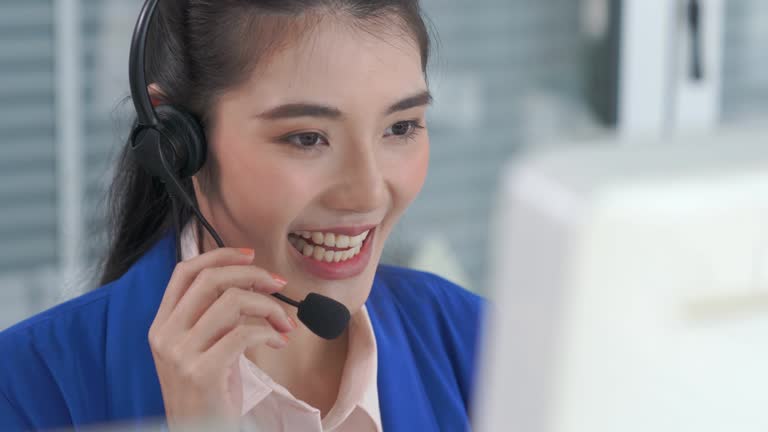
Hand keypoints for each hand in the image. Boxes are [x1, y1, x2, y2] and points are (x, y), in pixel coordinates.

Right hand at [148, 247, 293, 428]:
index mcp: (162, 325)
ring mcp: (181, 354)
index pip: (185, 272)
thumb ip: (214, 315)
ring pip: (232, 302)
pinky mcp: (203, 372)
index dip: (220, 256)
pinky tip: (278, 342)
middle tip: (278, 285)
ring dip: (269, 307)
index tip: (250, 256)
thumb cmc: (209, 392)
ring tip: (283, 323)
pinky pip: (245, 333)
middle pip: (211, 279)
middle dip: (252, 275)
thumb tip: (251, 279)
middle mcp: (166, 335)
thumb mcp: (201, 348)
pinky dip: (270, 332)